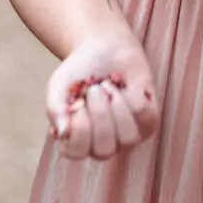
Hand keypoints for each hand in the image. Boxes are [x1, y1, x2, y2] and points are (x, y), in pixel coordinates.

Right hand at [47, 31, 158, 159]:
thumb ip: (54, 108)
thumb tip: (62, 133)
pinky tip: (124, 87)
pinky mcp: (148, 123)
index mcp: (76, 140)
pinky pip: (144, 117)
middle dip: (99, 115)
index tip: (77, 103)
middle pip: (104, 149)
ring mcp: (127, 136)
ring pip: (128, 137)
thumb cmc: (78, 71)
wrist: (104, 49)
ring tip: (107, 86)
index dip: (79, 128)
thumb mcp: (59, 85)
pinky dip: (132, 95)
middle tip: (94, 90)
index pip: (77, 152)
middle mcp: (102, 144)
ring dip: (116, 105)